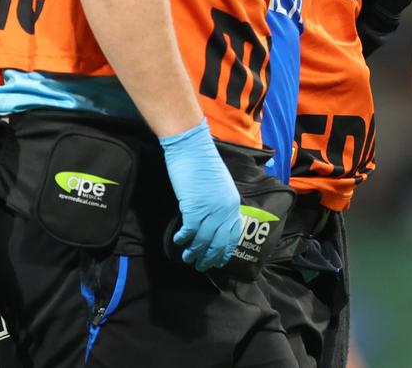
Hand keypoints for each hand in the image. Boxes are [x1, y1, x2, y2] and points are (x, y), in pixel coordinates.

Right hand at [160, 119, 240, 271]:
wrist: (192, 146)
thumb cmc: (203, 161)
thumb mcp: (220, 184)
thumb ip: (220, 202)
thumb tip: (214, 218)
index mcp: (233, 203)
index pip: (231, 235)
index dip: (224, 250)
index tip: (218, 260)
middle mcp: (224, 210)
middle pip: (217, 242)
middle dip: (210, 257)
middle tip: (201, 265)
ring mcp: (209, 211)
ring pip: (202, 240)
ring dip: (195, 252)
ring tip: (188, 259)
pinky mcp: (193, 208)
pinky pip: (189, 231)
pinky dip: (183, 239)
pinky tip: (178, 242)